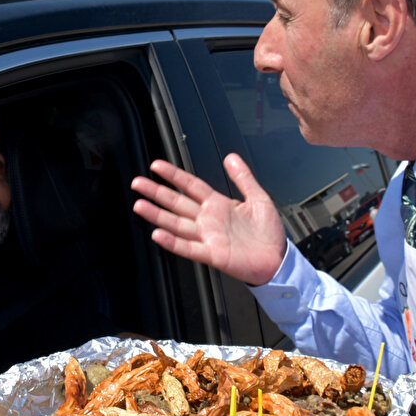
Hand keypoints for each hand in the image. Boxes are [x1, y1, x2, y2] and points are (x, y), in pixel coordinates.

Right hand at [131, 153, 285, 285]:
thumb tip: (231, 156)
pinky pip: (188, 247)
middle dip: (156, 192)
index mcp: (219, 205)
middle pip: (177, 202)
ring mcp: (208, 237)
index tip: (156, 166)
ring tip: (139, 205)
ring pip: (177, 223)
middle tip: (137, 183)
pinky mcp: (212, 254)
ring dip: (157, 215)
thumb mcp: (259, 198)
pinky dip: (172, 241)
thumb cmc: (269, 232)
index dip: (174, 176)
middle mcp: (209, 220)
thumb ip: (243, 178)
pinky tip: (158, 233)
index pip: (191, 186)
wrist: (277, 259)